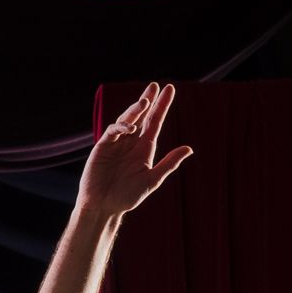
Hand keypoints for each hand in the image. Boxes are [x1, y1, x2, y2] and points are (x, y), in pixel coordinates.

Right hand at [80, 82, 192, 216]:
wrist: (104, 207)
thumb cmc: (127, 197)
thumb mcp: (152, 179)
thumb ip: (169, 163)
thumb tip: (189, 149)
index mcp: (144, 148)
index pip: (155, 122)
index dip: (162, 105)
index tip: (169, 89)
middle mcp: (130, 143)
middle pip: (140, 116)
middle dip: (147, 100)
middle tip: (154, 86)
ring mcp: (116, 144)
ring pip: (126, 120)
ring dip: (135, 110)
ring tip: (145, 102)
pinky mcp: (102, 147)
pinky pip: (112, 132)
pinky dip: (120, 127)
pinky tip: (130, 127)